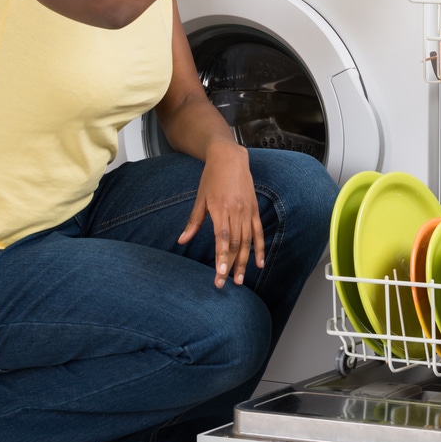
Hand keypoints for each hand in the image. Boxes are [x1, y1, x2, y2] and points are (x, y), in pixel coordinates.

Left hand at [178, 143, 264, 288]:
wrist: (230, 158)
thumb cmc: (212, 177)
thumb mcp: (200, 198)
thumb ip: (193, 222)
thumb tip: (181, 241)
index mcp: (220, 209)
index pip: (222, 238)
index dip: (222, 257)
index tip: (220, 273)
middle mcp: (235, 211)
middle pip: (235, 243)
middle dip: (230, 265)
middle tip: (225, 283)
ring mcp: (247, 211)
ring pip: (247, 241)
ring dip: (244, 261)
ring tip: (240, 279)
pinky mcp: (254, 209)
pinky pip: (258, 232)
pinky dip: (259, 248)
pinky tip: (258, 263)